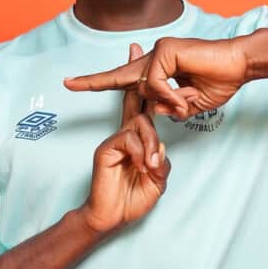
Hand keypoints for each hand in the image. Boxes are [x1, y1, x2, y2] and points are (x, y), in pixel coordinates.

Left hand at [64, 36, 248, 119]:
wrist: (240, 65)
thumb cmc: (221, 81)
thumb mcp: (190, 103)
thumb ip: (169, 106)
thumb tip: (154, 109)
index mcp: (159, 70)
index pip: (126, 79)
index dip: (101, 82)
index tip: (76, 83)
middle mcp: (155, 58)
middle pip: (119, 75)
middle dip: (93, 82)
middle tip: (67, 84)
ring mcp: (159, 51)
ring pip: (144, 87)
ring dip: (167, 101)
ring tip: (187, 102)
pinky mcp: (165, 49)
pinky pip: (155, 82)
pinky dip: (169, 95)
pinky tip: (185, 95)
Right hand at [80, 44, 171, 233]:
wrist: (110, 218)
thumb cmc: (132, 200)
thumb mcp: (157, 180)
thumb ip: (160, 162)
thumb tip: (161, 150)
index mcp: (135, 138)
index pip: (141, 104)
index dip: (145, 82)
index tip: (141, 53)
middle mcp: (123, 134)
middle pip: (136, 103)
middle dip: (141, 81)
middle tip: (137, 50)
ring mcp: (113, 140)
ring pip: (140, 124)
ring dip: (151, 143)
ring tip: (153, 166)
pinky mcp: (106, 149)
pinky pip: (129, 140)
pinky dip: (141, 153)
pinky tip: (143, 168)